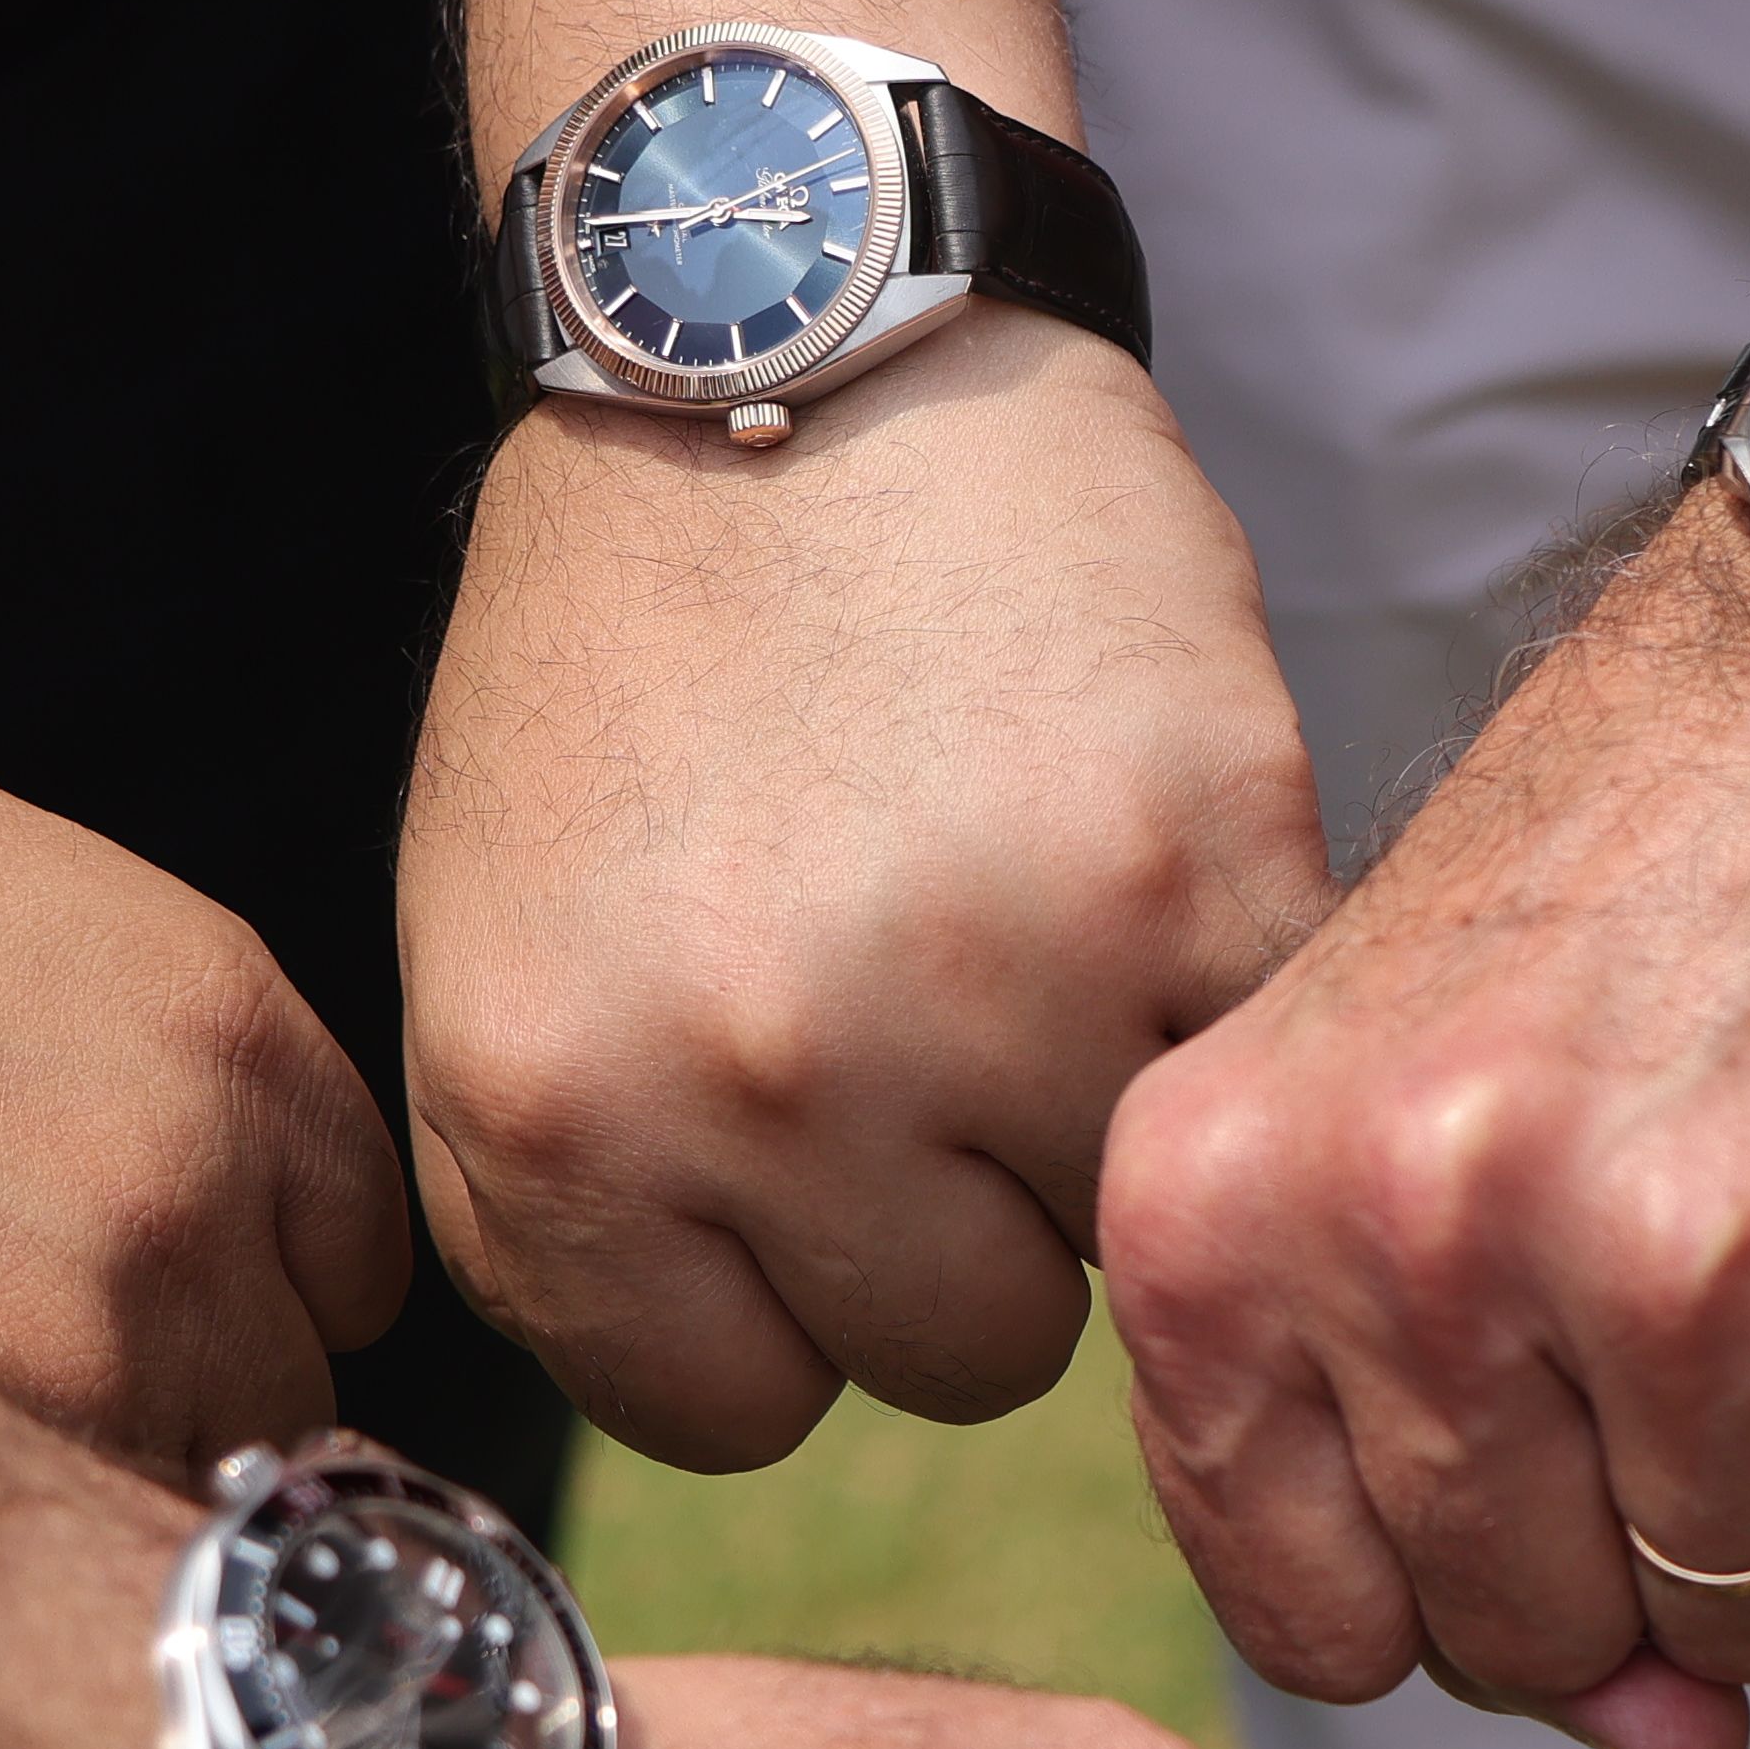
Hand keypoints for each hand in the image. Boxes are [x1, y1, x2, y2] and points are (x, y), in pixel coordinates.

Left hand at [399, 325, 1335, 1470]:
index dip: (786, 1299)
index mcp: (552, 1109)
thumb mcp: (501, 935)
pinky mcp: (1192, 886)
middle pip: (947, 1358)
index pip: (728, 1410)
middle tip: (939, 1009)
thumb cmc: (640, 646)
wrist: (794, 338)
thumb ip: (592, 1191)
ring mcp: (985, 989)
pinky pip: (1248, 1083)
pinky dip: (1220, 1009)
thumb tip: (757, 1388)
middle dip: (956, 1215)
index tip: (804, 1166)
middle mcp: (752, 1080)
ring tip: (1036, 928)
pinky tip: (1149, 875)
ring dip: (1094, 1121)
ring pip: (1112, 1250)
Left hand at [1100, 505, 1749, 1748]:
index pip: (1312, 1620)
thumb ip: (1438, 1462)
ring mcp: (1682, 1262)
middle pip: (1530, 1636)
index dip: (1441, 1584)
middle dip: (1625, 1549)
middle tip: (1684, 1322)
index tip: (1515, 1446)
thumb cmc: (1623, 890)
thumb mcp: (1397, 1121)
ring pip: (1743, 1613)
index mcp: (1223, 1202)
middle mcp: (1424, 1235)